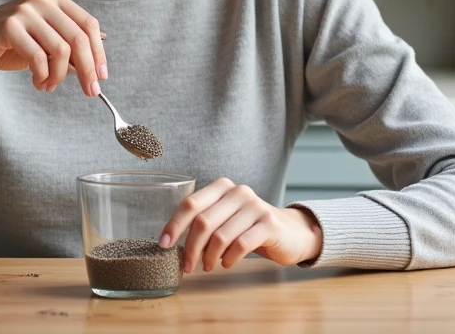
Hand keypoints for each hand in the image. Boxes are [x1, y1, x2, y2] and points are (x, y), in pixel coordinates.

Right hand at [0, 0, 107, 96]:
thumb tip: (98, 66)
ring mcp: (24, 10)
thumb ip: (69, 49)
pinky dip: (43, 76)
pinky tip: (38, 82)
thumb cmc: (8, 46)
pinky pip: (39, 57)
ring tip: (50, 86)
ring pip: (61, 50)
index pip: (88, 25)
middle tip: (90, 92)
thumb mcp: (44, 44)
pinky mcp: (8, 26)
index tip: (101, 77)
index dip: (98, 53)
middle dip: (88, 70)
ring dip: (59, 76)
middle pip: (78, 38)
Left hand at [158, 178, 322, 272]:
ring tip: (208, 266)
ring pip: (220, 236)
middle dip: (191, 248)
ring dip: (209, 257)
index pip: (191, 204)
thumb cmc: (249, 227)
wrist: (290, 232)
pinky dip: (229, 259)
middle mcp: (238, 192)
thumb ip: (205, 222)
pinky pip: (240, 245)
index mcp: (223, 187)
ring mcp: (255, 207)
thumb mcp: (226, 218)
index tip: (164, 244)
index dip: (174, 225)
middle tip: (187, 266)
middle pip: (203, 222)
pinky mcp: (269, 224)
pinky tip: (226, 264)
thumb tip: (174, 243)